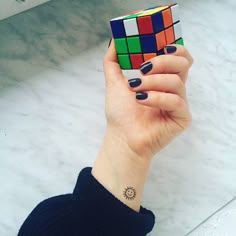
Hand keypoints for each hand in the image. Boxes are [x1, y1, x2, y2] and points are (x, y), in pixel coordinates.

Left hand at [92, 41, 192, 210]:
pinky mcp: (182, 118)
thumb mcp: (114, 82)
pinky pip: (176, 101)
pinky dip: (156, 98)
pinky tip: (141, 100)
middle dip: (161, 62)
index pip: (180, 58)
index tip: (159, 47)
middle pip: (183, 64)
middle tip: (142, 69)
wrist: (122, 136)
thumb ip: (113, 61)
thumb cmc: (121, 112)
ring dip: (152, 82)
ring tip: (135, 90)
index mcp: (163, 80)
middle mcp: (174, 90)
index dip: (175, 49)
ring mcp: (179, 104)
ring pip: (176, 82)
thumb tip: (115, 41)